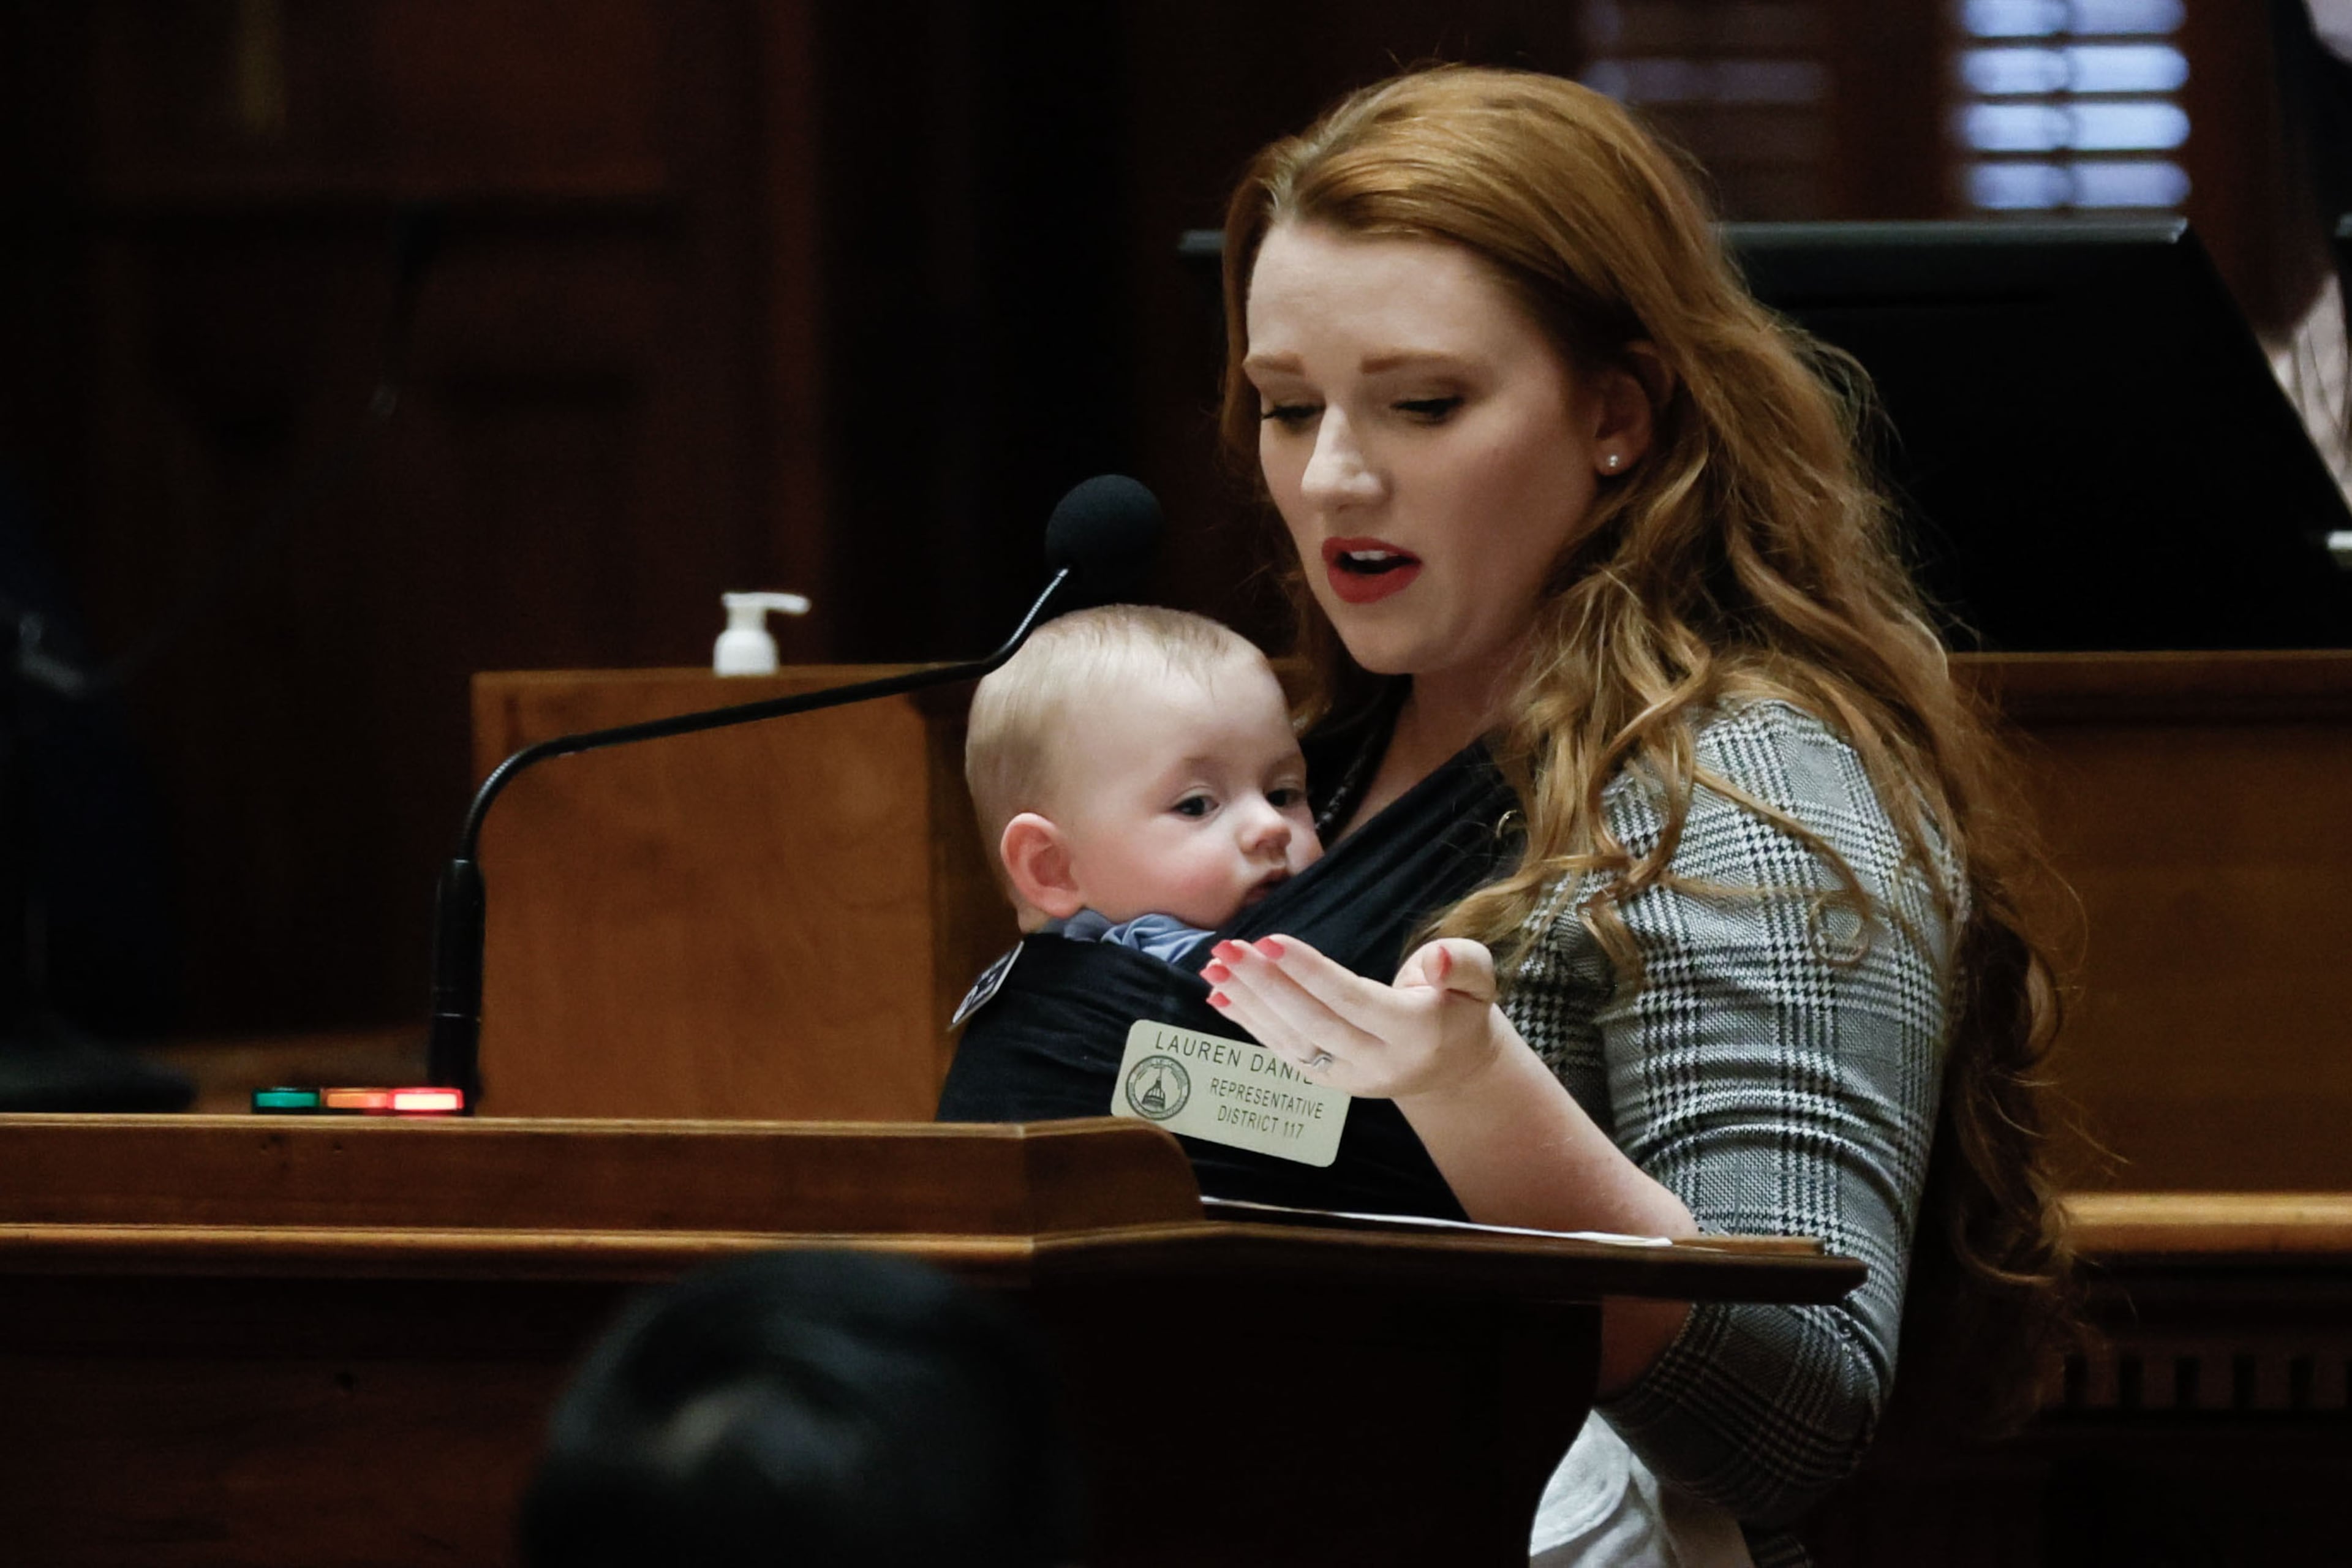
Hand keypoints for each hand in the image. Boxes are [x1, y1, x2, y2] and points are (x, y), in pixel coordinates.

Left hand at [1199, 934, 1508, 1101]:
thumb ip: (1463, 963)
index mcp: (1415, 1033)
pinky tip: (1220, 995)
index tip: (1270, 941)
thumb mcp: (1479, 980)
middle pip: (1312, 1024)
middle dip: (1265, 985)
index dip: (1310, 973)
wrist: (1452, 1068)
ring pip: (1291, 1042)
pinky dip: (1249, 1024)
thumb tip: (1437, 959)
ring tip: (1213, 967)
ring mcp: (1348, 1078)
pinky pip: (1283, 1052)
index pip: (1353, 1001)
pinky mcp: (1327, 1081)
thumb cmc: (1458, 1009)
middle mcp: (1377, 1062)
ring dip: (1247, 1004)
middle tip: (1227, 949)